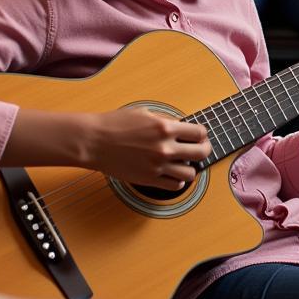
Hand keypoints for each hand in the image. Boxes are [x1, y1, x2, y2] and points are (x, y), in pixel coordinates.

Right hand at [88, 108, 210, 188]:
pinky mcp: (149, 179)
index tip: (199, 135)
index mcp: (164, 128)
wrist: (94, 141)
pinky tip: (173, 174)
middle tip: (201, 148)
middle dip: (204, 149)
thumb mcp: (144, 113)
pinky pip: (174, 185)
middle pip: (201, 152)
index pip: (199, 133)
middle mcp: (164, 147)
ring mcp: (157, 166)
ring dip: (190, 167)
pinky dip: (178, 181)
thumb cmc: (115, 124)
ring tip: (184, 163)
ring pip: (190, 173)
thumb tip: (181, 126)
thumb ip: (165, 120)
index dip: (202, 134)